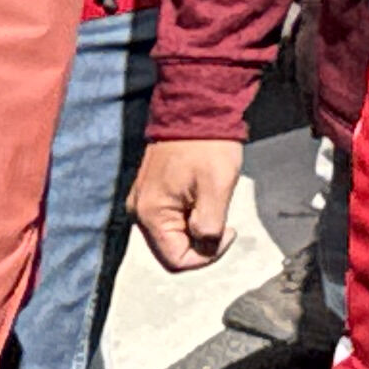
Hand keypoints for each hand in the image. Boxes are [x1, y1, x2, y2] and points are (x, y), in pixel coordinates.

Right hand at [129, 138, 244, 272]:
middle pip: (172, 248)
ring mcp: (145, 199)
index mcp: (151, 214)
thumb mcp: (217, 188)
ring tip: (213, 199)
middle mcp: (140, 210)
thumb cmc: (208, 146)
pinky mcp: (153, 189)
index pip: (176, 260)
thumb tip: (204, 246)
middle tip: (223, 216)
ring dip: (197, 225)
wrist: (198, 108)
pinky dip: (191, 212)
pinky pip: (172, 215)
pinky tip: (205, 193)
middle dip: (201, 240)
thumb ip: (208, 226)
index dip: (206, 256)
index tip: (228, 231)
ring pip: (173, 232)